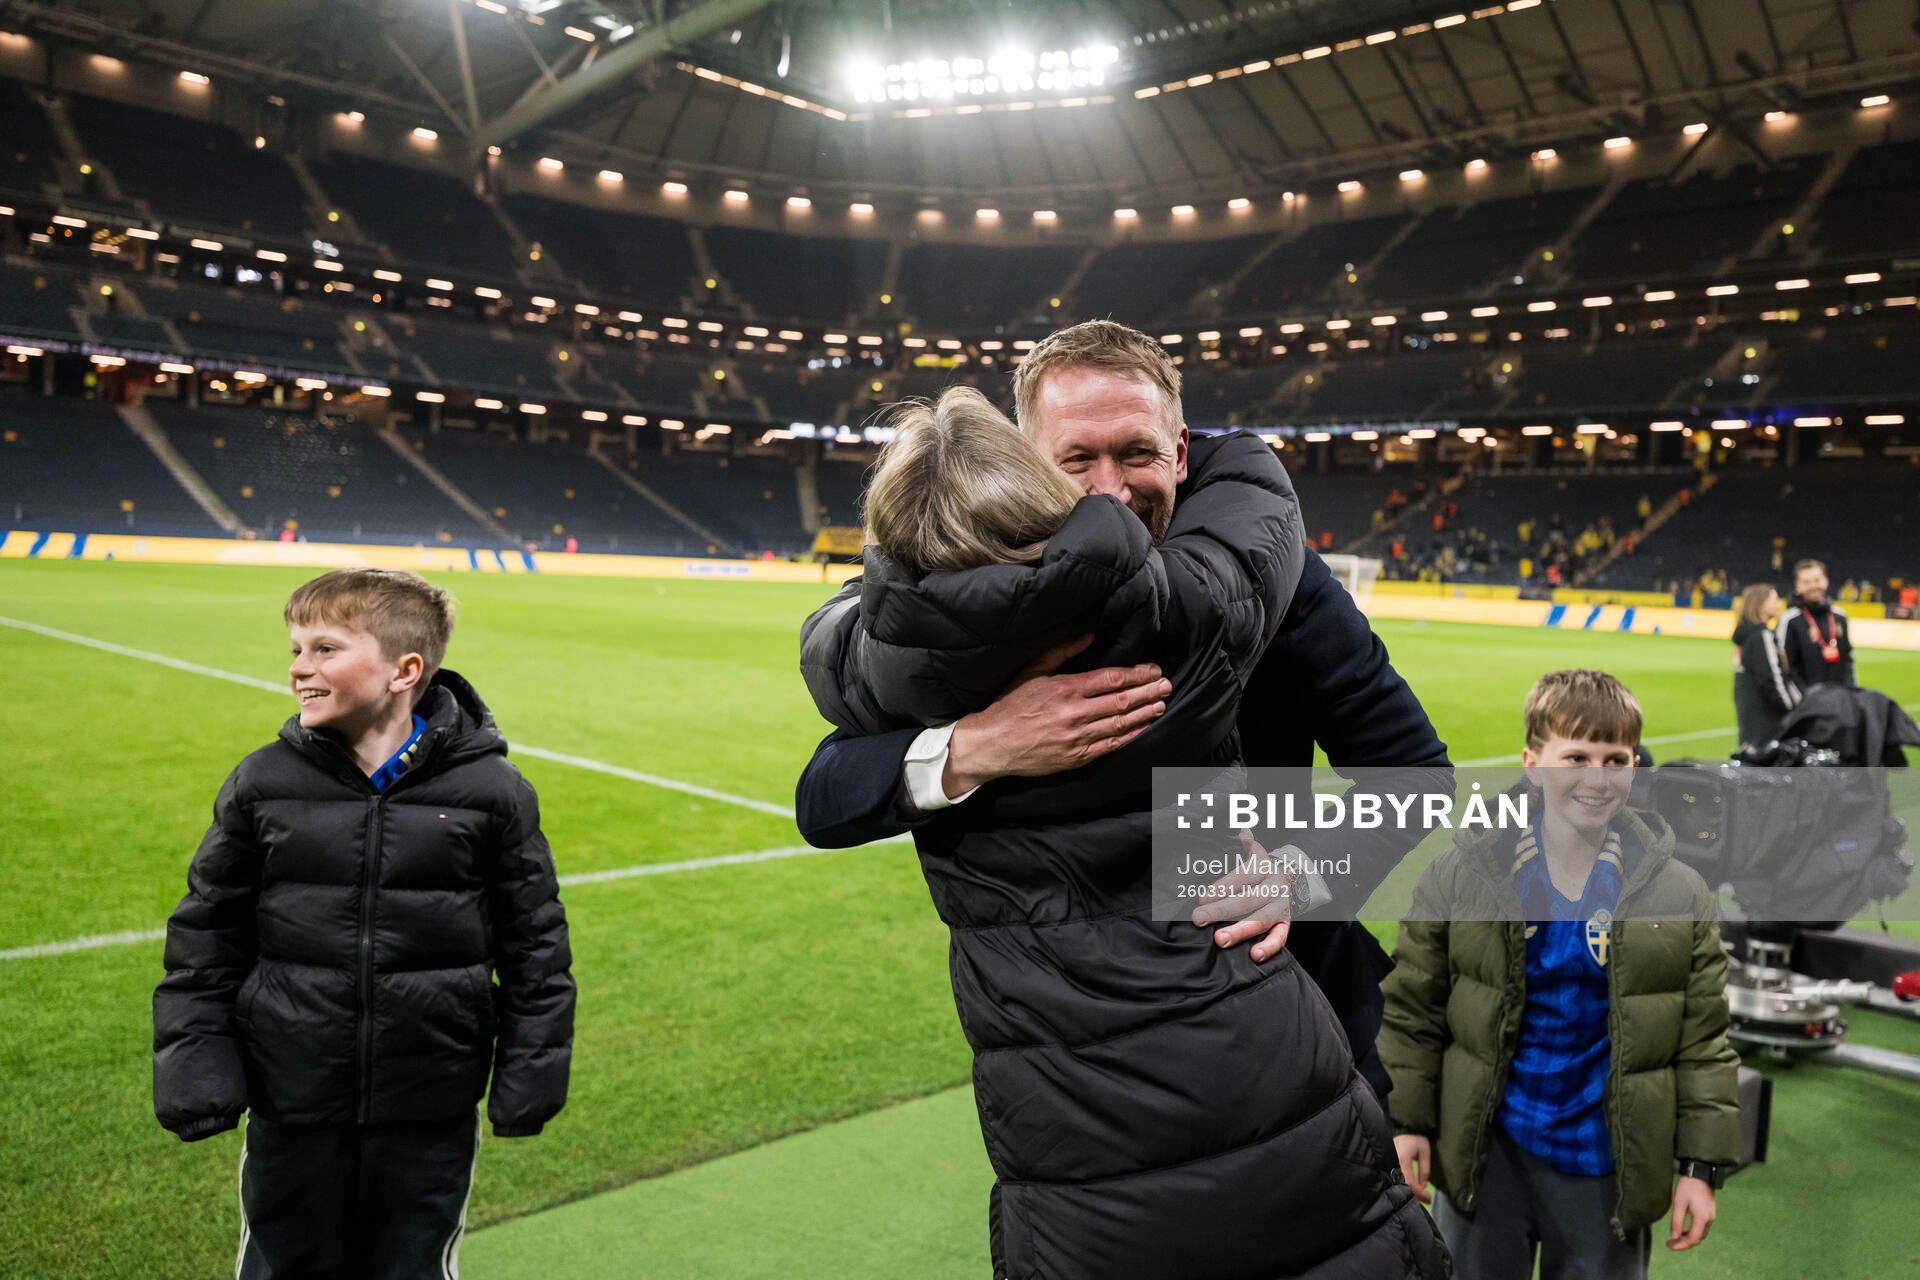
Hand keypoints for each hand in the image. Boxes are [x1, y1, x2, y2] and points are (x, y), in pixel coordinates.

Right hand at [943, 635, 1169, 795]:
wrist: (992, 745)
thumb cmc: (1009, 705)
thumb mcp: (1031, 671)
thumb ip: (1061, 652)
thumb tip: (1089, 634)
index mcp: (1064, 689)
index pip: (1111, 679)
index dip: (1136, 675)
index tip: (1153, 670)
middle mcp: (1074, 714)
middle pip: (1121, 702)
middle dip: (1148, 693)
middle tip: (1167, 685)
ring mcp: (1077, 739)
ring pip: (1120, 724)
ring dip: (1144, 714)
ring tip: (1160, 705)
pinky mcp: (1077, 758)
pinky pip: (1110, 746)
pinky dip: (1129, 736)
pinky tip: (1142, 728)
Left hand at [1191, 830, 1292, 960]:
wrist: (1288, 875)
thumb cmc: (1255, 865)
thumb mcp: (1247, 849)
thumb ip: (1240, 842)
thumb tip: (1239, 831)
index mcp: (1263, 865)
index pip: (1243, 876)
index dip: (1222, 886)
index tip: (1201, 897)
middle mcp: (1275, 884)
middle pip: (1248, 899)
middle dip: (1221, 910)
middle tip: (1199, 917)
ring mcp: (1282, 904)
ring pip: (1263, 918)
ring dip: (1241, 930)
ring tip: (1221, 939)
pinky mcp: (1286, 922)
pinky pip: (1281, 936)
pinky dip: (1269, 946)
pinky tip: (1254, 955)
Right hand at [1393, 1134, 1432, 1204]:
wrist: (1400, 1128)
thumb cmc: (1414, 1138)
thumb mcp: (1424, 1151)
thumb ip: (1425, 1170)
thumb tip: (1422, 1187)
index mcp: (1402, 1158)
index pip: (1411, 1183)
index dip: (1420, 1193)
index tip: (1429, 1199)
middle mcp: (1392, 1163)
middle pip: (1402, 1186)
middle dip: (1414, 1195)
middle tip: (1425, 1199)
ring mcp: (1387, 1164)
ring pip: (1397, 1185)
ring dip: (1408, 1192)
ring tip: (1419, 1195)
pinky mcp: (1385, 1166)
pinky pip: (1393, 1179)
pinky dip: (1403, 1186)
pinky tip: (1410, 1189)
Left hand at [1666, 1177, 1715, 1250]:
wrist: (1700, 1172)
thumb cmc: (1688, 1186)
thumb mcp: (1679, 1204)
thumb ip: (1677, 1222)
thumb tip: (1674, 1236)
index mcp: (1702, 1218)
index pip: (1692, 1239)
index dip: (1681, 1245)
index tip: (1669, 1246)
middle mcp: (1709, 1219)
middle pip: (1698, 1239)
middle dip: (1684, 1243)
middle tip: (1670, 1244)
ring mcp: (1711, 1216)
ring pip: (1700, 1234)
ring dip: (1688, 1238)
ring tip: (1675, 1238)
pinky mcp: (1709, 1212)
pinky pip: (1702, 1228)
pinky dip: (1693, 1232)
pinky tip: (1683, 1230)